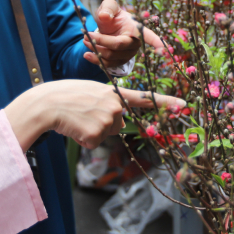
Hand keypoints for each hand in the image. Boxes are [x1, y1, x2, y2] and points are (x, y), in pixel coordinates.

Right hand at [3, 80, 184, 149]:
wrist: (48, 104)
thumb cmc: (66, 95)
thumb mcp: (92, 91)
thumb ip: (108, 102)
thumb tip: (116, 121)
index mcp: (114, 93)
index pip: (144, 98)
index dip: (165, 102)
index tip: (185, 105)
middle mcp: (115, 106)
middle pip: (118, 125)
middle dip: (104, 123)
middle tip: (85, 113)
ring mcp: (108, 120)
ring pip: (106, 134)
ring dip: (93, 131)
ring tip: (78, 118)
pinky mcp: (99, 134)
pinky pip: (95, 143)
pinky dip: (84, 138)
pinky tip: (75, 127)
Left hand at [83, 0, 165, 66]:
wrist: (107, 29)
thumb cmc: (112, 16)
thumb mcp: (109, 7)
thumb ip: (108, 8)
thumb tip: (105, 17)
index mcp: (136, 29)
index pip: (148, 36)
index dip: (156, 42)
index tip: (162, 49)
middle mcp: (135, 44)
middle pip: (118, 46)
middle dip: (100, 41)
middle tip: (86, 35)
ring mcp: (127, 55)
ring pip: (111, 56)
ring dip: (95, 49)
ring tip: (85, 40)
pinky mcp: (119, 63)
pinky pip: (107, 65)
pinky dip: (96, 60)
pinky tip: (87, 54)